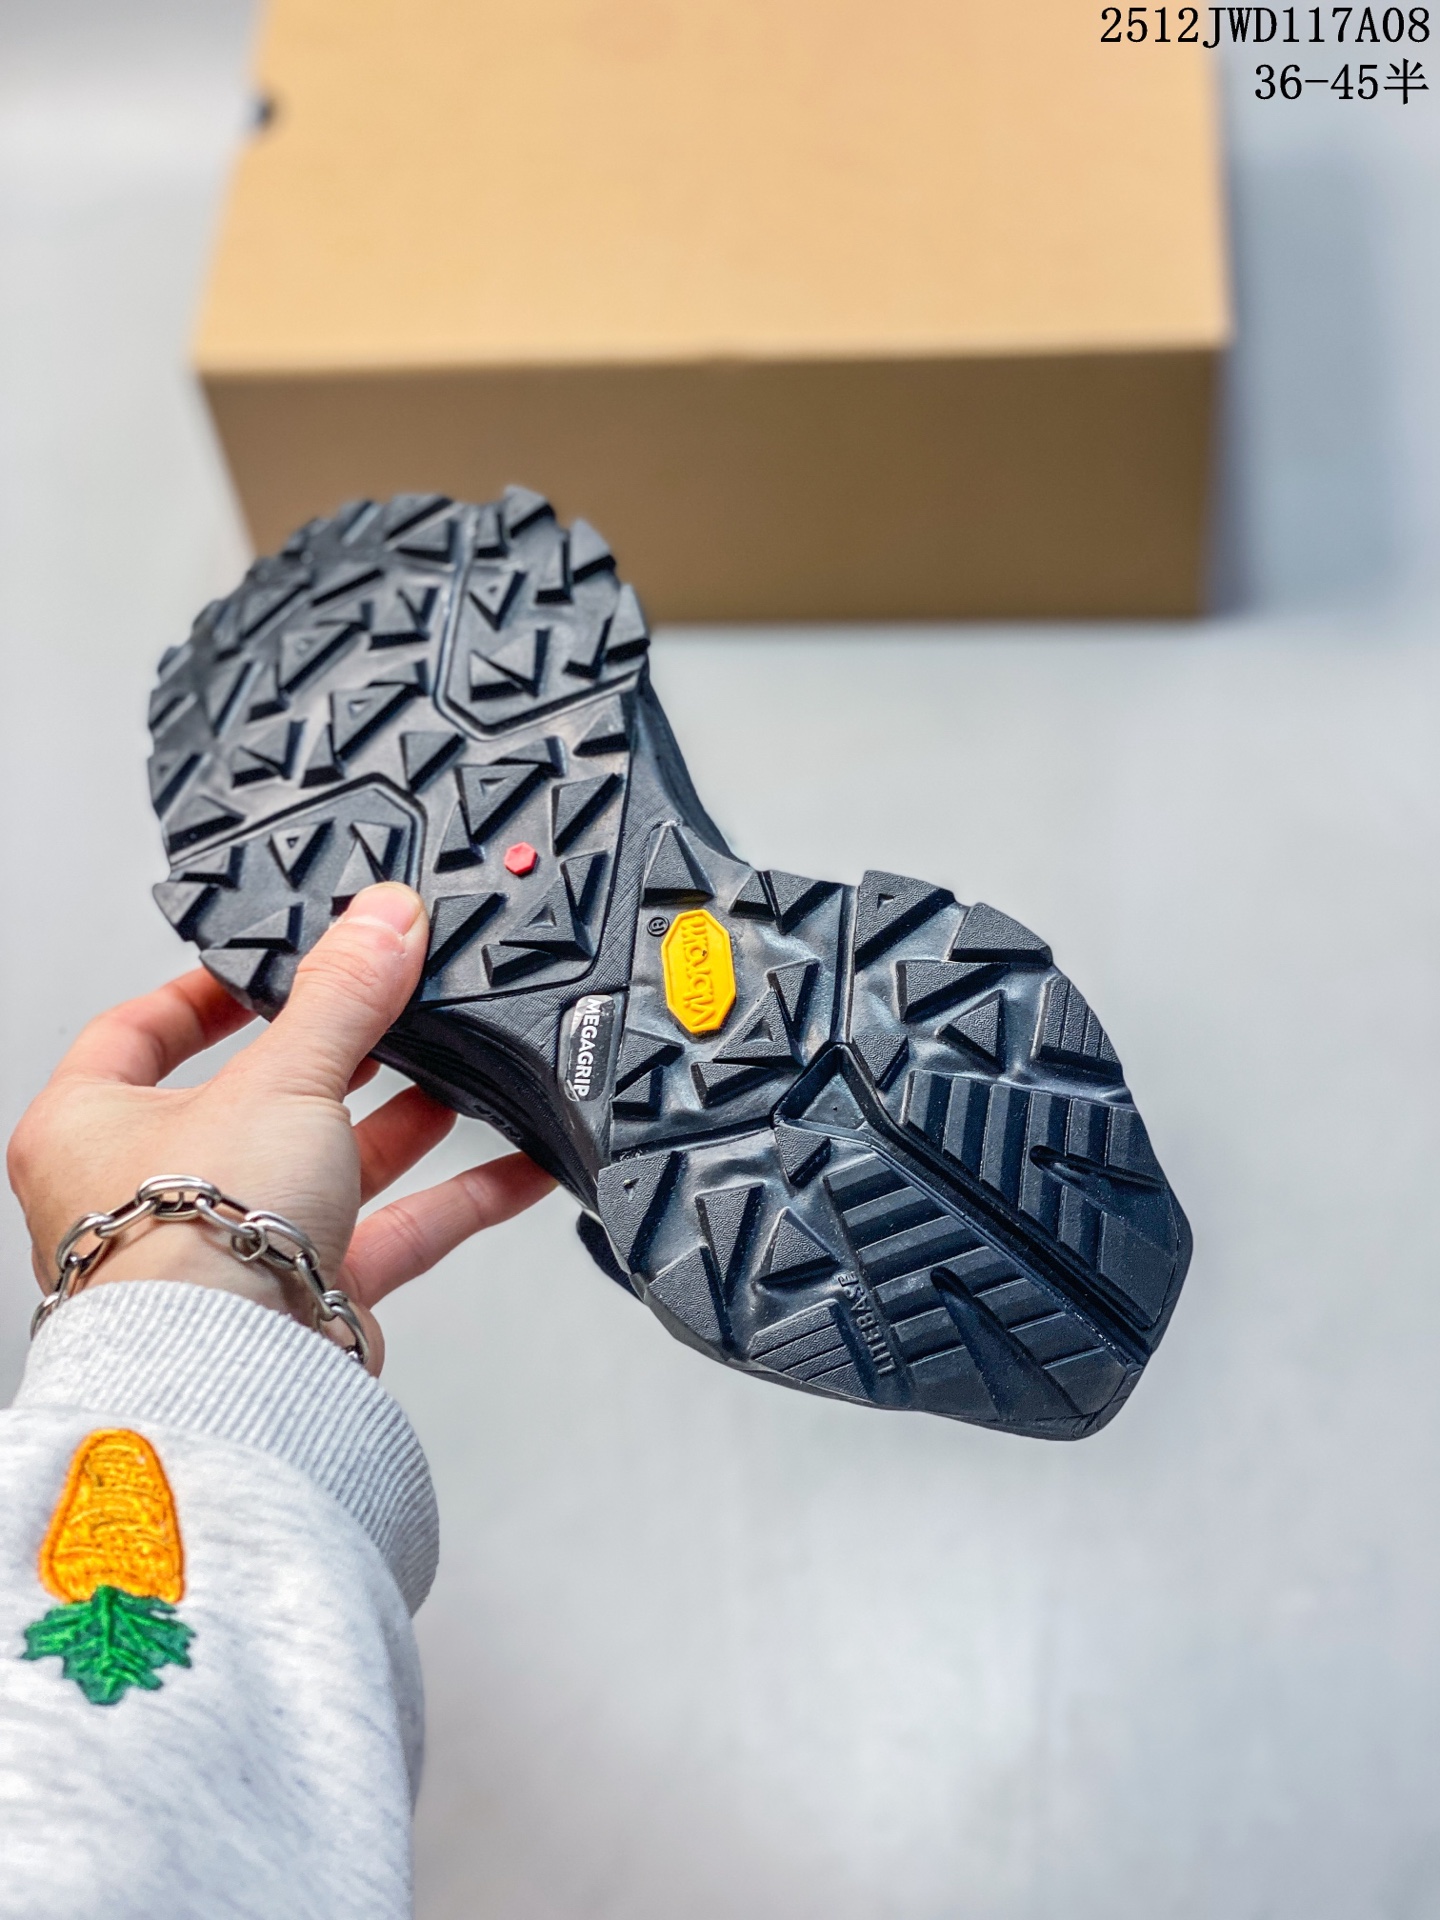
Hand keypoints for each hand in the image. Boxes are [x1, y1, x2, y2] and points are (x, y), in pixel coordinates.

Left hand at [6, 883, 554, 1373]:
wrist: (232, 1378)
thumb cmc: (186, 1247)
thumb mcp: (279, 1077)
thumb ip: (343, 995)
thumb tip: (382, 919)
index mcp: (91, 1126)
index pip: (138, 1032)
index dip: (206, 993)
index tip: (269, 967)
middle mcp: (151, 1192)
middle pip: (257, 1097)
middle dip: (341, 1055)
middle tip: (395, 1009)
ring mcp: (231, 1248)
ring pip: (330, 1163)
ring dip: (406, 1121)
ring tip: (467, 1070)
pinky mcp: (305, 1296)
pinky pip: (392, 1231)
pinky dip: (457, 1197)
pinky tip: (518, 1165)